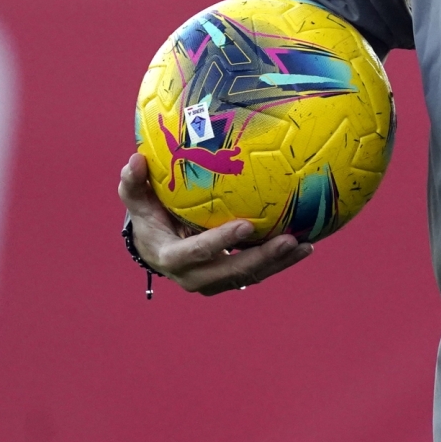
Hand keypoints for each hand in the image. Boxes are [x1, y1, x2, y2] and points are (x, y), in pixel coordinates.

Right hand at [118, 154, 311, 294]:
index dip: (221, 242)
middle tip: (289, 240)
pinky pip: (257, 273)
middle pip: (231, 271)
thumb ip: (134, 183)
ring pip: (249, 276)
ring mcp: (214, 282)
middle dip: (261, 258)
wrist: (156, 248)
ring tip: (305, 245)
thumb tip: (135, 160)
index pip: (196, 252)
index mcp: (171, 257)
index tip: (247, 225)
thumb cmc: (149, 217)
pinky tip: (306, 246)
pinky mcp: (230, 280)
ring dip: (278, 263)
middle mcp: (194, 277)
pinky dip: (280, 262)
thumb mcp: (138, 201)